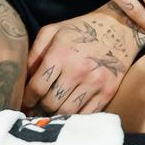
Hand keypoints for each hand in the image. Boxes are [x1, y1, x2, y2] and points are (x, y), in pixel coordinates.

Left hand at [22, 3, 144, 114]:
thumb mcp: (54, 31)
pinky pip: (87, 114)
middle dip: (41, 107)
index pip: (38, 86)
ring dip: (57, 115)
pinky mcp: (108, 92)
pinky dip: (76, 117)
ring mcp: (94, 82)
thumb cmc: (82, 29)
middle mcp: (77, 69)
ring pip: (68, 112)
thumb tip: (26, 76)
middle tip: (37, 109)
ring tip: (52, 112)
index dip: (28, 98)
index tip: (26, 101)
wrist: (119, 28)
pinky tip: (70, 112)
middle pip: (51, 102)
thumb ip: (36, 51)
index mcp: (61, 53)